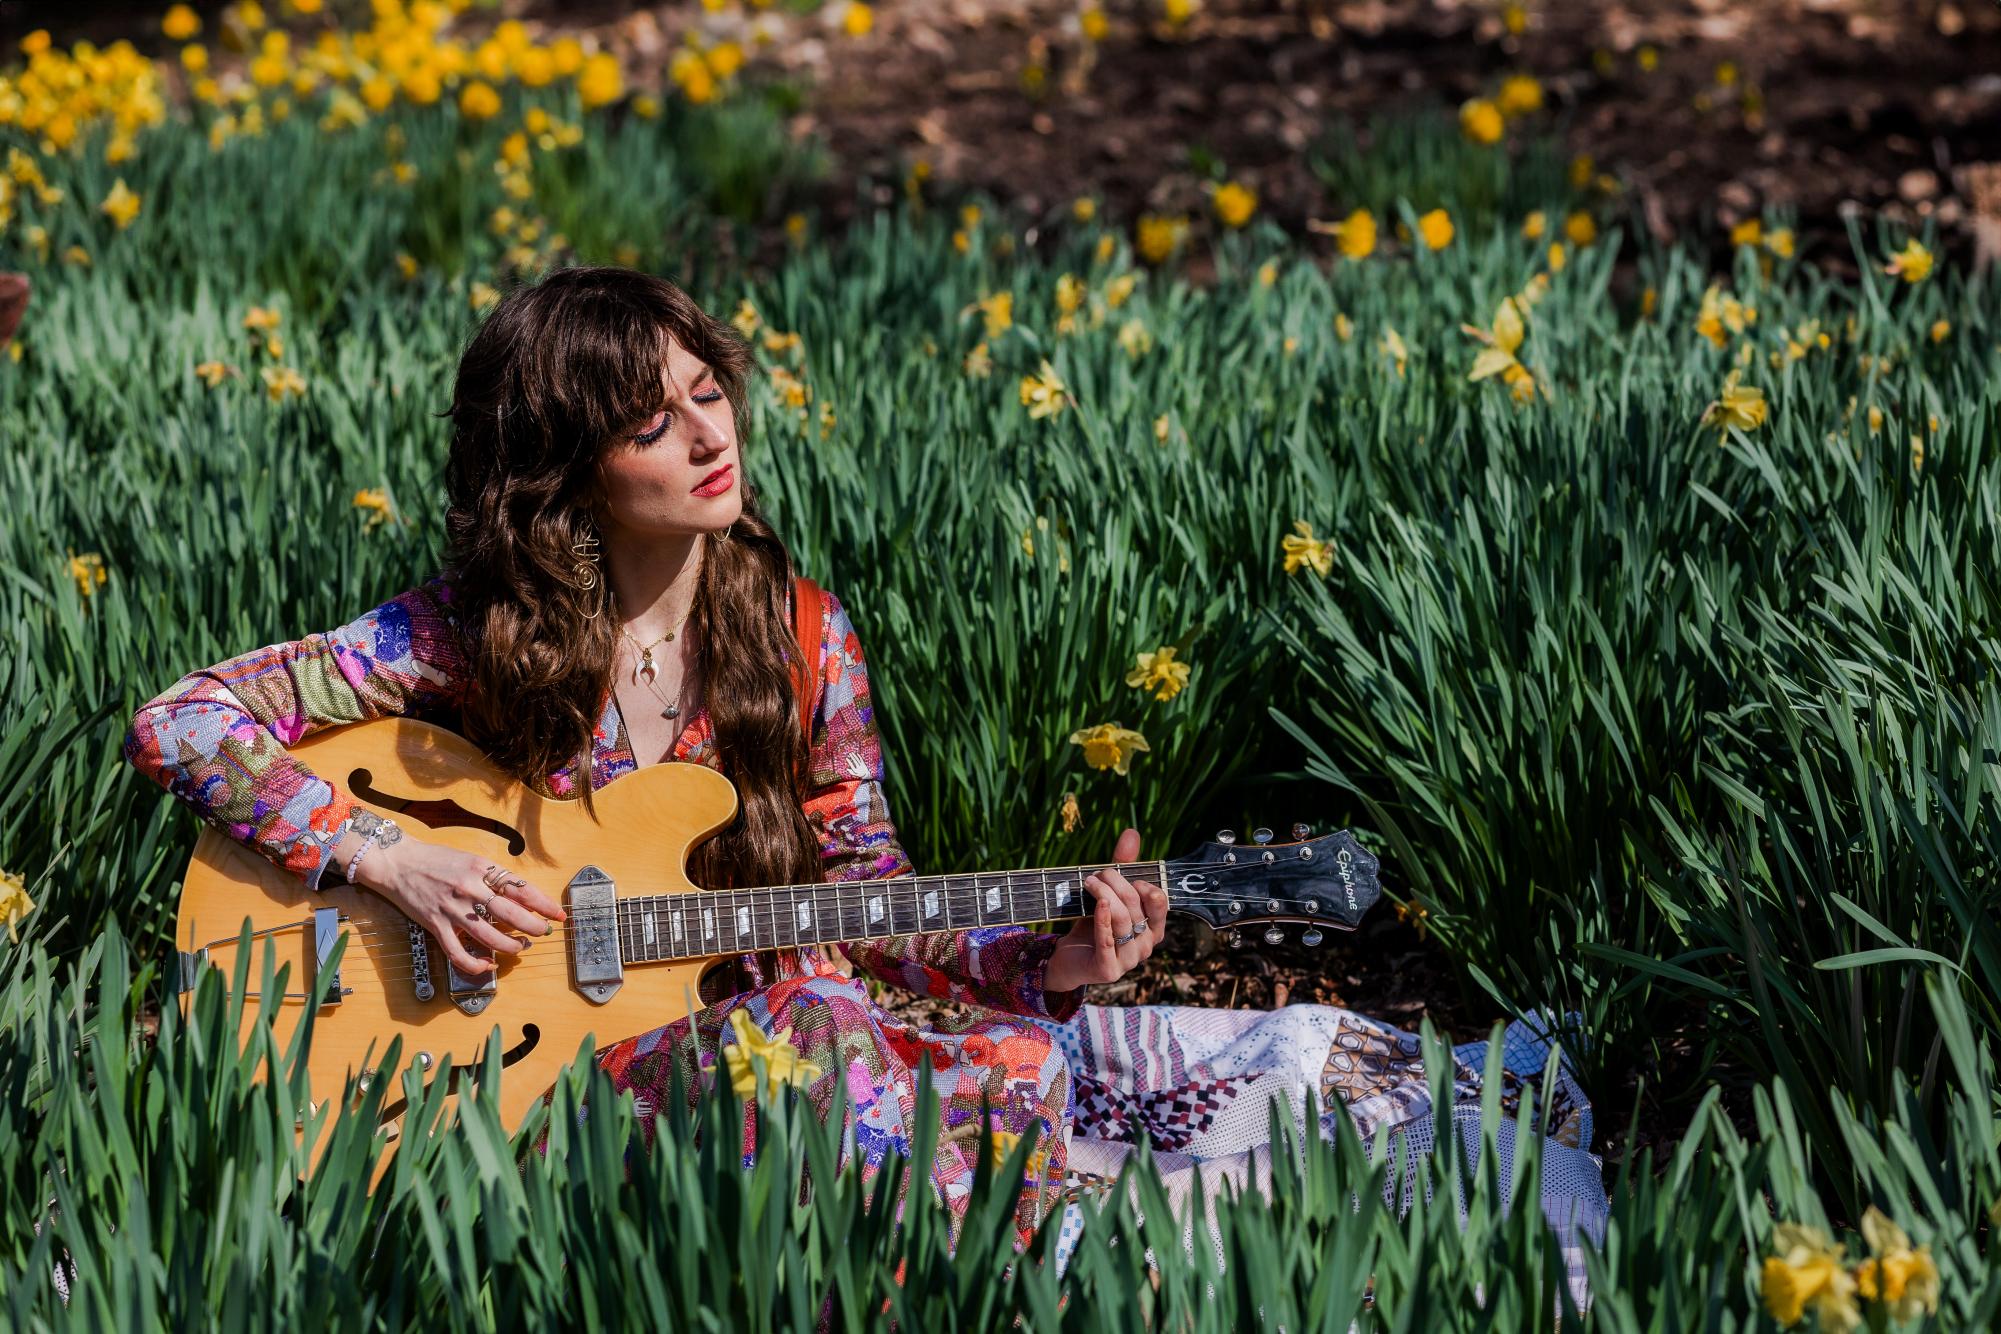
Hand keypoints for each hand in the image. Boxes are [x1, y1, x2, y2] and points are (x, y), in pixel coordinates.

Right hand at [353, 836, 565, 975]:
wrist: (397, 862)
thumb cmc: (435, 859)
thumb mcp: (470, 859)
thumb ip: (493, 876)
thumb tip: (520, 895)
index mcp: (482, 869)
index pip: (521, 889)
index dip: (544, 904)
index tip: (558, 914)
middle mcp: (470, 888)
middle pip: (512, 914)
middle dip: (534, 927)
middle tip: (544, 932)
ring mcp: (453, 909)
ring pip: (490, 936)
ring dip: (511, 946)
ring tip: (521, 947)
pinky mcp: (436, 925)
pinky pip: (458, 953)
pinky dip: (475, 964)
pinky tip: (487, 965)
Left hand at [1044, 827, 1165, 997]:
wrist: (1068, 956)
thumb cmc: (1094, 923)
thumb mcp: (1110, 893)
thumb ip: (1123, 866)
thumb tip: (1132, 833)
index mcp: (1153, 928)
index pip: (1160, 902)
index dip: (1144, 885)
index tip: (1124, 875)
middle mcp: (1146, 946)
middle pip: (1136, 907)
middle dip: (1116, 885)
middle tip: (1098, 874)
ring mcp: (1129, 961)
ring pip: (1122, 920)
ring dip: (1104, 896)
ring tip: (1089, 882)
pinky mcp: (1109, 970)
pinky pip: (1107, 940)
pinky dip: (1102, 919)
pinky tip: (1098, 903)